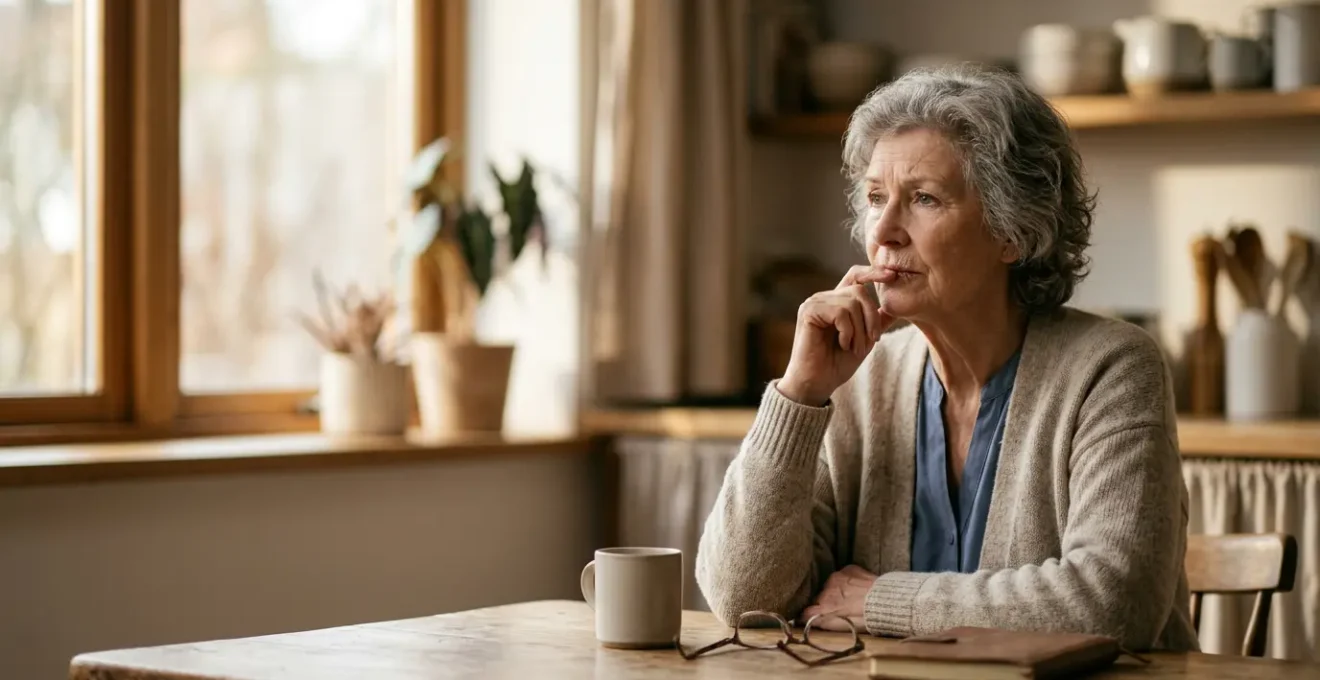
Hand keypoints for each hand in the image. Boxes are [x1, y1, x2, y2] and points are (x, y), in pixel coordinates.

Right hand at [778, 266, 896, 405]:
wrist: (817, 383)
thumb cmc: (837, 363)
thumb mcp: (865, 339)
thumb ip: (877, 320)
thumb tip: (897, 305)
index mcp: (837, 302)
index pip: (855, 276)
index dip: (873, 272)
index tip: (892, 275)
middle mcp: (824, 298)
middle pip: (860, 291)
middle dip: (871, 318)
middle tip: (873, 340)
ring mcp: (815, 302)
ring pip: (852, 302)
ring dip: (860, 330)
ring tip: (854, 348)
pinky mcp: (809, 311)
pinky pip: (841, 312)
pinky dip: (848, 331)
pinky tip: (842, 344)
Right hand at [800, 565, 876, 631]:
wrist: (886, 600)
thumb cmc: (865, 618)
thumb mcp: (841, 627)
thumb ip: (820, 622)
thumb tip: (803, 619)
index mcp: (824, 606)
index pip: (807, 611)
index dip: (811, 615)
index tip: (814, 618)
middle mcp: (826, 589)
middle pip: (820, 597)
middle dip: (827, 603)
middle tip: (841, 610)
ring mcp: (837, 577)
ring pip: (831, 585)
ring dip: (837, 591)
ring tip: (852, 599)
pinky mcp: (848, 569)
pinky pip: (843, 575)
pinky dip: (847, 581)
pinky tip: (857, 588)